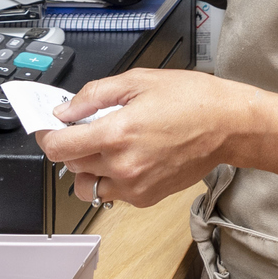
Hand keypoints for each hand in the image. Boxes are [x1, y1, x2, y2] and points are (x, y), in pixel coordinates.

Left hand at [39, 70, 251, 208]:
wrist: (229, 125)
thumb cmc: (192, 100)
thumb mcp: (138, 81)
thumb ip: (95, 96)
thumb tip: (65, 111)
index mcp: (116, 133)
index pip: (59, 147)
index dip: (48, 136)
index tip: (51, 128)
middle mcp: (122, 165)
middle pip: (71, 166)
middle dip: (73, 147)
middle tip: (88, 130)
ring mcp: (135, 185)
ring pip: (88, 186)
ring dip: (88, 169)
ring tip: (106, 150)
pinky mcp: (147, 197)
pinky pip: (114, 194)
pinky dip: (113, 179)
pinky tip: (130, 159)